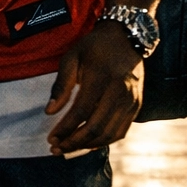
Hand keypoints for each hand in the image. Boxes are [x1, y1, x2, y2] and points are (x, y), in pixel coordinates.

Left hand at [45, 21, 143, 154]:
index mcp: (101, 77)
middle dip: (74, 142)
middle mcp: (119, 91)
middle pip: (96, 127)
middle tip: (57, 148)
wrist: (127, 38)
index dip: (65, 129)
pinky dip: (104, 142)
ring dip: (87, 146)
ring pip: (109, 134)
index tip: (51, 138)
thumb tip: (49, 111)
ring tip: (69, 148)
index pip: (81, 112)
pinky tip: (88, 143)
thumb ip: (61, 85)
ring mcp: (131, 101)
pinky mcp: (136, 106)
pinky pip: (121, 132)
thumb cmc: (94, 47)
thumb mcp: (72, 57)